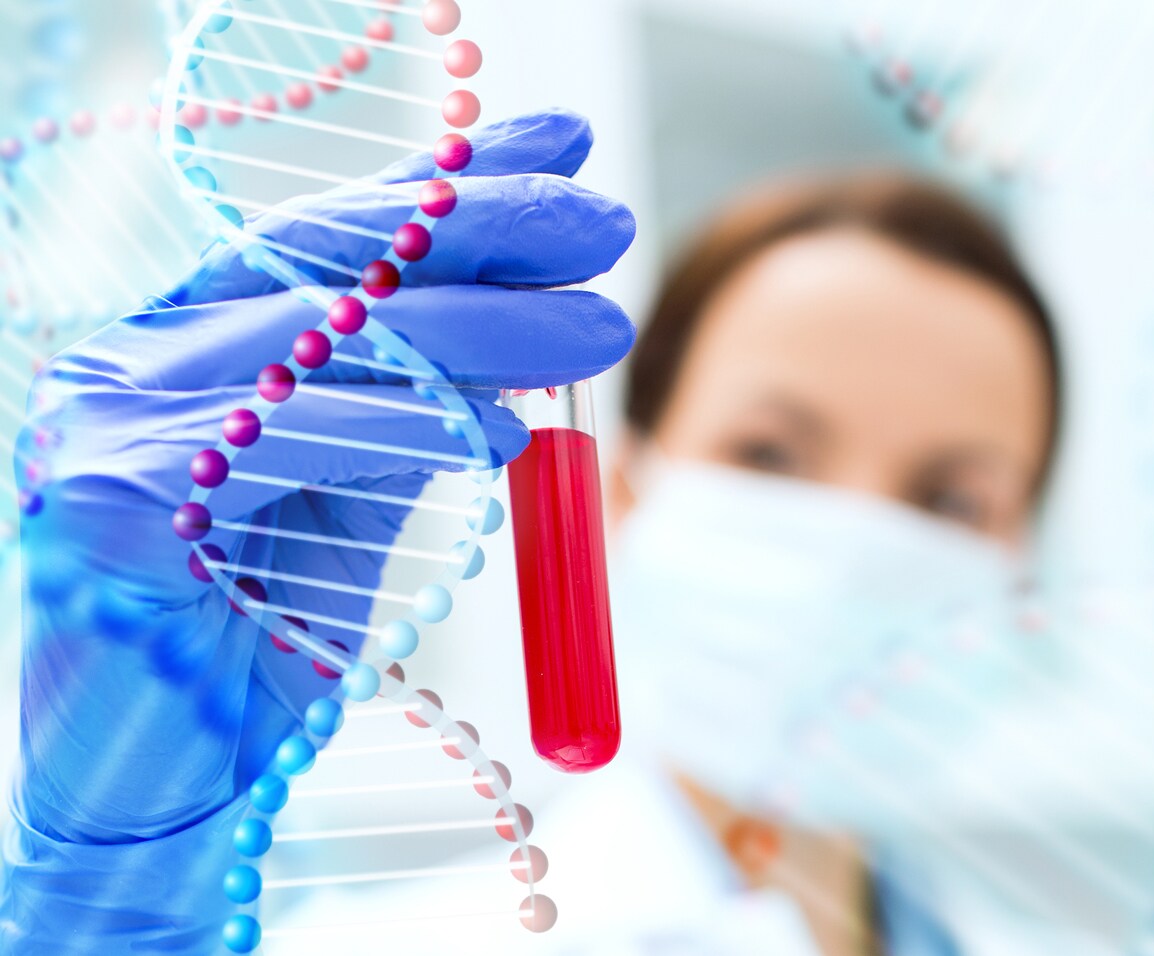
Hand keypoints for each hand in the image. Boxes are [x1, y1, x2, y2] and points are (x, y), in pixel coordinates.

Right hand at [3, 109, 633, 950]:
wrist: (174, 787)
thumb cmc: (272, 634)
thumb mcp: (363, 491)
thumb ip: (420, 403)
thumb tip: (530, 322)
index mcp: (190, 345)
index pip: (333, 239)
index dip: (451, 187)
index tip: (564, 148)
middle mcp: (135, 362)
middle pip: (329, 264)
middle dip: (482, 229)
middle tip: (607, 217)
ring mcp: (108, 424)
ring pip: (323, 339)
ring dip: (481, 325)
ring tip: (600, 324)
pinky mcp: (114, 504)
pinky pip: (290, 440)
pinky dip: (408, 425)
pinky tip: (508, 426)